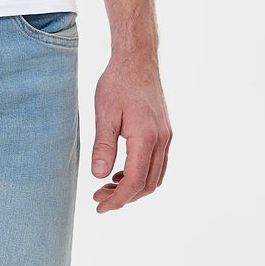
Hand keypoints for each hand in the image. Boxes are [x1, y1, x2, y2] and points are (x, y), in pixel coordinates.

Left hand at [91, 52, 171, 211]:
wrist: (137, 58)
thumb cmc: (118, 82)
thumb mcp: (104, 113)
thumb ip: (103, 146)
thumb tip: (99, 176)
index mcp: (146, 137)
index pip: (135, 182)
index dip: (118, 200)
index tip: (100, 207)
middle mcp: (161, 140)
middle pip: (148, 184)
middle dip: (124, 197)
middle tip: (99, 197)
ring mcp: (166, 136)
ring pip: (155, 176)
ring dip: (134, 188)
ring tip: (108, 187)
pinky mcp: (164, 131)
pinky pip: (157, 163)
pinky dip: (142, 175)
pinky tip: (122, 172)